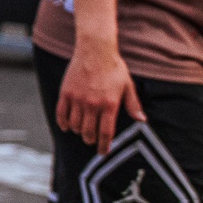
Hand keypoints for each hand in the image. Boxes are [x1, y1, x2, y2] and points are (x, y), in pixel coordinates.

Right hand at [58, 33, 142, 157]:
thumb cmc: (114, 68)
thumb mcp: (128, 86)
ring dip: (78, 132)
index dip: (104, 146)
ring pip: (74, 125)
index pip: (106, 133)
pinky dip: (63, 123)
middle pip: (88, 132)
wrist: (95, 51)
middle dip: (90, 140)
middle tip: (92, 142)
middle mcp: (92, 104)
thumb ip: (133, 104)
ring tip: (81, 132)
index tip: (103, 152)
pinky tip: (66, 127)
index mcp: (109, 105)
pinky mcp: (65, 93)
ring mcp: (77, 99)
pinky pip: (61, 113)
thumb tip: (142, 120)